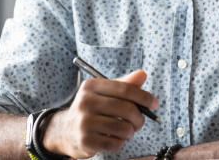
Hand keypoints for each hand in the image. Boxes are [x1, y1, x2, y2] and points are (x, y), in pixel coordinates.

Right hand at [42, 69, 159, 158]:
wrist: (64, 131)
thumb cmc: (91, 110)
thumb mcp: (104, 93)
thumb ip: (124, 84)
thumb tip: (143, 75)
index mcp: (91, 86)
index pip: (125, 89)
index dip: (144, 97)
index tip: (154, 104)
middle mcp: (86, 102)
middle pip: (126, 109)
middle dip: (139, 118)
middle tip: (139, 123)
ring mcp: (84, 122)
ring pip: (123, 128)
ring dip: (130, 132)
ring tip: (126, 131)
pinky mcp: (85, 141)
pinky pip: (115, 143)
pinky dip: (120, 143)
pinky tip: (114, 139)